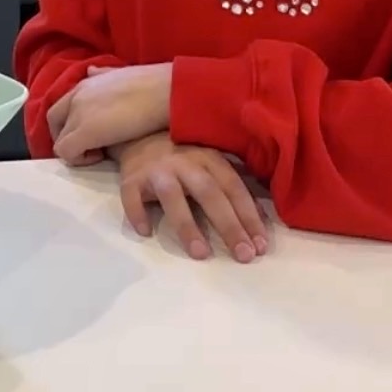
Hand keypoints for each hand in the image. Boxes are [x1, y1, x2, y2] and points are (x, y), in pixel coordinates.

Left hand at [48, 63, 171, 166]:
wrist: (166, 90)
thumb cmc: (153, 84)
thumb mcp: (120, 75)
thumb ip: (102, 75)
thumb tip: (91, 71)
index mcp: (85, 84)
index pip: (62, 106)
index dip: (71, 123)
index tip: (93, 133)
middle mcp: (76, 97)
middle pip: (53, 122)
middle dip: (67, 137)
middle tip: (91, 147)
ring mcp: (78, 114)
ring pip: (58, 140)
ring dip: (75, 149)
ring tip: (100, 152)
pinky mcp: (85, 132)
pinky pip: (66, 152)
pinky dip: (79, 159)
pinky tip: (102, 157)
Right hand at [114, 133, 268, 263]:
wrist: (140, 135)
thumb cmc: (184, 159)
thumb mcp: (211, 165)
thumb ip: (232, 188)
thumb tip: (260, 220)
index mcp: (209, 159)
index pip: (233, 188)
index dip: (248, 216)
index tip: (260, 247)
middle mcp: (185, 162)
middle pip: (209, 193)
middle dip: (228, 225)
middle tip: (243, 255)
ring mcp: (157, 170)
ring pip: (172, 196)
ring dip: (187, 225)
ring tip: (201, 254)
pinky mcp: (131, 178)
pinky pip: (132, 197)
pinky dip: (138, 213)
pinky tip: (146, 232)